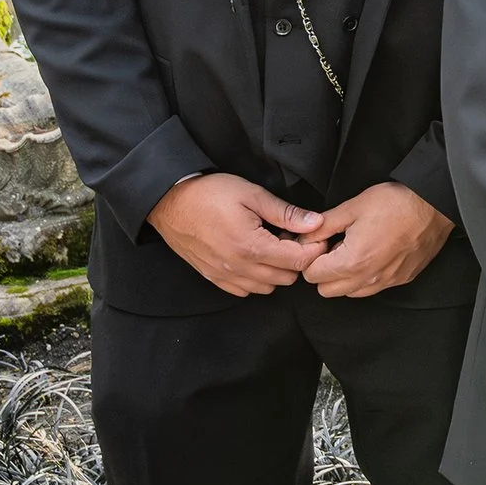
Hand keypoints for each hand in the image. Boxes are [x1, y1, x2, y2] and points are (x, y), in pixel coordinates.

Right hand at [146, 173, 324, 295]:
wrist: (169, 202)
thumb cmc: (209, 194)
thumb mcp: (253, 195)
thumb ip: (286, 213)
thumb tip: (316, 223)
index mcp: (251, 247)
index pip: (299, 261)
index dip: (313, 248)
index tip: (315, 235)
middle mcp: (238, 268)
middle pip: (287, 277)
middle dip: (297, 258)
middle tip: (292, 235)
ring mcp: (224, 276)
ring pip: (267, 287)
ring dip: (277, 269)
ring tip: (272, 244)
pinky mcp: (213, 278)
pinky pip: (245, 290)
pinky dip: (257, 278)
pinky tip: (255, 256)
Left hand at [299, 182, 453, 297]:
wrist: (435, 204)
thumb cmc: (397, 202)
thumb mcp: (353, 206)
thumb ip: (323, 225)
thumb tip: (305, 237)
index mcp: (353, 261)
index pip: (312, 275)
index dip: (312, 257)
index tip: (323, 242)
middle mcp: (369, 278)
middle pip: (327, 290)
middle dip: (325, 271)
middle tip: (336, 247)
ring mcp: (387, 281)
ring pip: (350, 293)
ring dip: (345, 277)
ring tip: (356, 250)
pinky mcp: (402, 279)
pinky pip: (373, 288)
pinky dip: (366, 277)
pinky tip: (375, 253)